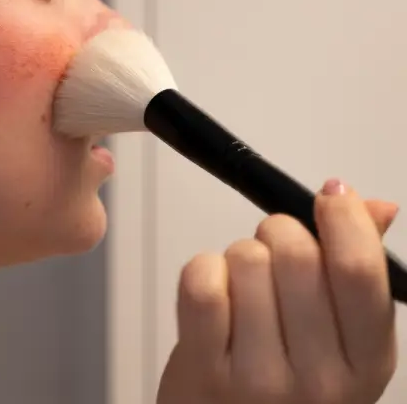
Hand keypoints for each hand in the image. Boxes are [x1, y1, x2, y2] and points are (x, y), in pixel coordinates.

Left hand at [157, 179, 398, 403]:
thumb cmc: (279, 383)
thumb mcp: (335, 340)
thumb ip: (354, 271)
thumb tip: (377, 206)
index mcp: (366, 363)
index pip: (360, 272)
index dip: (344, 219)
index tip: (330, 196)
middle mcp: (320, 378)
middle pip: (297, 254)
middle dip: (278, 233)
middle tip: (271, 253)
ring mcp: (260, 379)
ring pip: (245, 259)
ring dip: (238, 257)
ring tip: (242, 289)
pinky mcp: (204, 371)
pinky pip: (201, 281)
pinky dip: (203, 270)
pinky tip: (213, 296)